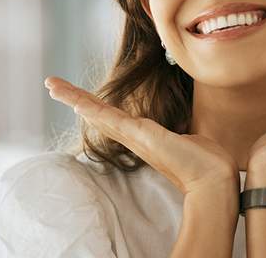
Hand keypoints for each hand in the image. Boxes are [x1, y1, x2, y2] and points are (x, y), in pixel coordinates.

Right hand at [44, 76, 238, 195]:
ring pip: (98, 114)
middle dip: (74, 98)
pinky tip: (75, 101)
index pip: (112, 116)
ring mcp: (135, 137)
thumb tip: (187, 130)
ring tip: (52, 86)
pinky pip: (111, 119)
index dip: (93, 105)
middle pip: (97, 114)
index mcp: (144, 136)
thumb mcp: (190, 137)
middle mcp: (134, 137)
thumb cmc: (207, 162)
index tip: (77, 96)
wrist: (214, 179)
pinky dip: (91, 108)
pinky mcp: (141, 136)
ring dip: (74, 98)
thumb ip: (182, 132)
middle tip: (51, 85)